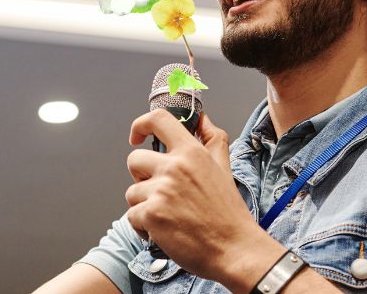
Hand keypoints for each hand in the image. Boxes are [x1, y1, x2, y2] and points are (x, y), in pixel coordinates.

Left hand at [125, 110, 264, 280]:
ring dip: (143, 205)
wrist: (234, 248)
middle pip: (134, 159)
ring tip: (167, 216)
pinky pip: (131, 215)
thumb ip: (212, 138)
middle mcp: (174, 167)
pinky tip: (163, 232)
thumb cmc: (228, 212)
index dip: (141, 124)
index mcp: (192, 152)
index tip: (137, 136)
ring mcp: (161, 190)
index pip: (158, 120)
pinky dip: (143, 227)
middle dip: (141, 177)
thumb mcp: (224, 167)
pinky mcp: (151, 214)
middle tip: (159, 192)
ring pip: (132, 191)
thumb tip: (202, 118)